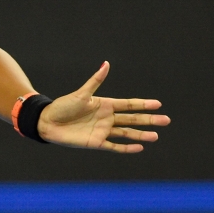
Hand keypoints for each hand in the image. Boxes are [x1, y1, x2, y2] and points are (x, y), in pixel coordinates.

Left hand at [37, 62, 169, 152]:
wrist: (47, 122)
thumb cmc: (63, 106)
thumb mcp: (81, 94)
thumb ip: (95, 81)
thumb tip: (106, 64)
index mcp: (104, 105)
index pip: (128, 105)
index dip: (143, 104)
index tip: (158, 104)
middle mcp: (106, 118)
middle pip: (132, 119)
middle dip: (149, 120)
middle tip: (166, 121)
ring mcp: (103, 131)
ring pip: (127, 133)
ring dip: (141, 135)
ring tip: (156, 135)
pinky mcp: (96, 142)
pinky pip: (115, 146)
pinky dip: (127, 148)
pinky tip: (140, 148)